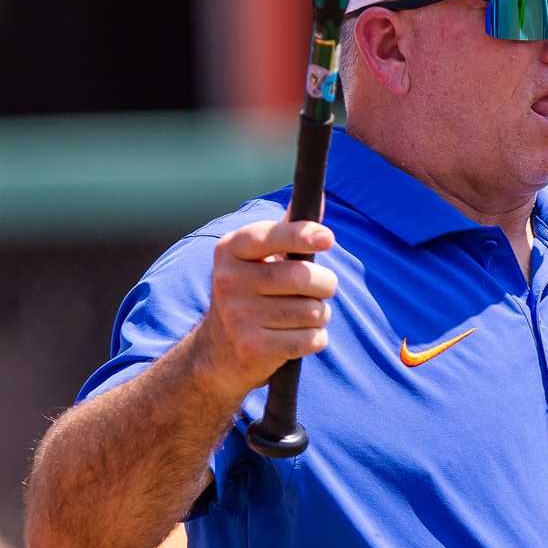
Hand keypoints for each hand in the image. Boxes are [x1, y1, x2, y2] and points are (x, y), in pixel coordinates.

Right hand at [190, 220, 337, 401]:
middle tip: (321, 288)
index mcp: (230, 250)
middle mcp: (227, 280)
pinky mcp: (252, 347)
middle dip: (325, 284)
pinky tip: (297, 336)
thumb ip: (289, 230)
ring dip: (320, 314)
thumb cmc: (253, 292)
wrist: (218, 351)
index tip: (328, 238)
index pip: (270, 236)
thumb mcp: (259, 258)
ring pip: (312, 310)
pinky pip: (310, 338)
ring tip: (302, 315)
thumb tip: (317, 196)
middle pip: (303, 277)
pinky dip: (316, 338)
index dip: (301, 235)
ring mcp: (237, 315)